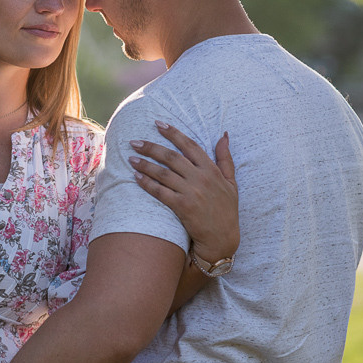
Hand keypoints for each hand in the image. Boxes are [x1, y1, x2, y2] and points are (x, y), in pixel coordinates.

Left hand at [129, 122, 238, 262]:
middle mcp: (201, 178)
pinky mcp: (182, 207)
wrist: (223, 238)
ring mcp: (192, 193)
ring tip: (131, 158)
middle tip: (134, 141)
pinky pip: (160, 192)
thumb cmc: (227, 210)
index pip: (190, 145)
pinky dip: (147, 183)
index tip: (158, 124)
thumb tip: (224, 135)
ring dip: (145, 164)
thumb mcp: (232, 182)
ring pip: (163, 173)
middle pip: (172, 157)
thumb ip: (226, 158)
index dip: (173, 133)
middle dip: (151, 147)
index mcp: (212, 170)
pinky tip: (136, 177)